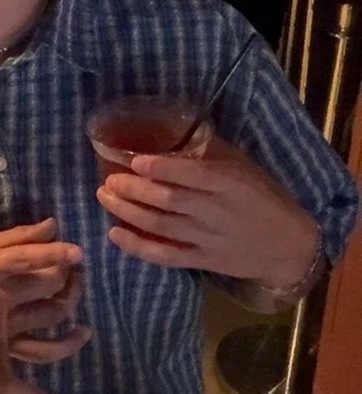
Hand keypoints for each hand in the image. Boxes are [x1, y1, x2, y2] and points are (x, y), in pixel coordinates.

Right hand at [0, 218, 88, 362]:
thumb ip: (16, 237)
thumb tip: (53, 226)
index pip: (26, 259)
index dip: (56, 254)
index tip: (78, 251)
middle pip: (49, 285)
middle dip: (68, 272)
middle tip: (71, 265)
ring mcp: (4, 326)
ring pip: (52, 314)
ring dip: (71, 297)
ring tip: (73, 286)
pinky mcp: (6, 348)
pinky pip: (43, 351)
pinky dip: (67, 344)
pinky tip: (82, 332)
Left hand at [97, 139, 318, 285]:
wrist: (287, 246)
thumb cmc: (264, 198)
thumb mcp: (244, 169)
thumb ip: (211, 155)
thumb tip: (173, 132)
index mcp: (229, 184)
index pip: (192, 175)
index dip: (162, 168)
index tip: (135, 161)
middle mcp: (215, 211)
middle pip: (168, 201)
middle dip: (134, 189)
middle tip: (109, 180)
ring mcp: (207, 239)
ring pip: (160, 226)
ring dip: (128, 212)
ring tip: (105, 197)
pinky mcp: (201, 261)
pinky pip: (164, 255)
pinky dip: (138, 247)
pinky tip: (115, 233)